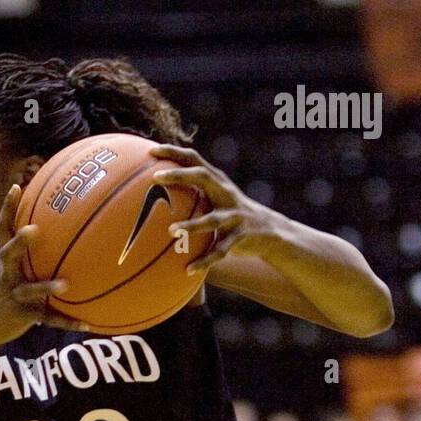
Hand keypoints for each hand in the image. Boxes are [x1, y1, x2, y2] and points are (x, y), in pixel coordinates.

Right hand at [0, 184, 93, 346]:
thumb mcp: (5, 268)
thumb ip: (23, 251)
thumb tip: (51, 228)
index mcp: (4, 260)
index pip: (2, 229)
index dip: (7, 208)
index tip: (16, 187)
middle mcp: (6, 275)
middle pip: (8, 254)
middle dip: (20, 241)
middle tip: (34, 229)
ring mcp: (13, 296)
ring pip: (29, 291)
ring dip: (46, 288)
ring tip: (65, 285)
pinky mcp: (23, 316)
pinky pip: (48, 318)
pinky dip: (67, 322)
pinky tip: (86, 324)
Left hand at [150, 144, 282, 275]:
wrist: (268, 231)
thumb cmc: (231, 213)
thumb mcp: (216, 198)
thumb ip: (194, 192)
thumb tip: (160, 196)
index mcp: (217, 181)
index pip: (194, 159)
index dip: (173, 152)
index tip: (151, 150)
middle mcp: (226, 193)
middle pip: (202, 177)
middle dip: (180, 175)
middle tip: (155, 178)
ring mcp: (234, 215)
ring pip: (212, 219)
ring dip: (191, 225)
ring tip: (171, 230)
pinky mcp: (240, 237)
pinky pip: (220, 251)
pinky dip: (205, 261)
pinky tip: (188, 270)